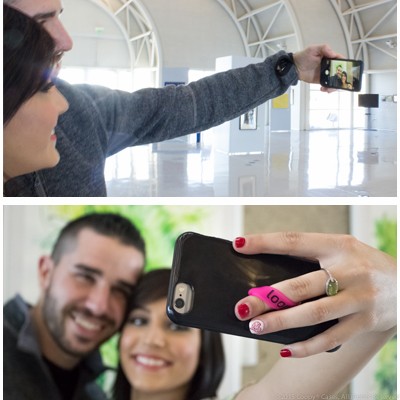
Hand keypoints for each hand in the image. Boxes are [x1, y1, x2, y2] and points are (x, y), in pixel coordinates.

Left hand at [233, 232, 395, 357]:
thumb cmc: (361, 263)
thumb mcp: (340, 249)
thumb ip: (310, 255)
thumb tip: (267, 270)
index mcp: (338, 246)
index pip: (295, 241)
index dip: (266, 242)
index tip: (239, 245)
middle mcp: (350, 270)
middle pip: (302, 285)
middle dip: (269, 298)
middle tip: (242, 307)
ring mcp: (359, 298)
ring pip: (314, 314)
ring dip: (282, 322)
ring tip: (256, 327)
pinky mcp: (366, 322)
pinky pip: (332, 338)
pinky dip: (307, 346)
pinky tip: (286, 349)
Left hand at [293, 44, 343, 90]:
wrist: (294, 68)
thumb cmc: (303, 56)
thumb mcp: (313, 49)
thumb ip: (324, 48)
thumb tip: (333, 53)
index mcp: (329, 57)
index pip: (340, 60)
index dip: (345, 64)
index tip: (346, 69)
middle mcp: (329, 66)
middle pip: (340, 72)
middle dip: (342, 77)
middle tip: (339, 81)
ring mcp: (325, 74)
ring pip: (335, 80)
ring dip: (335, 85)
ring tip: (329, 88)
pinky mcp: (320, 80)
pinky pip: (327, 85)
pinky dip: (328, 88)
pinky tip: (323, 89)